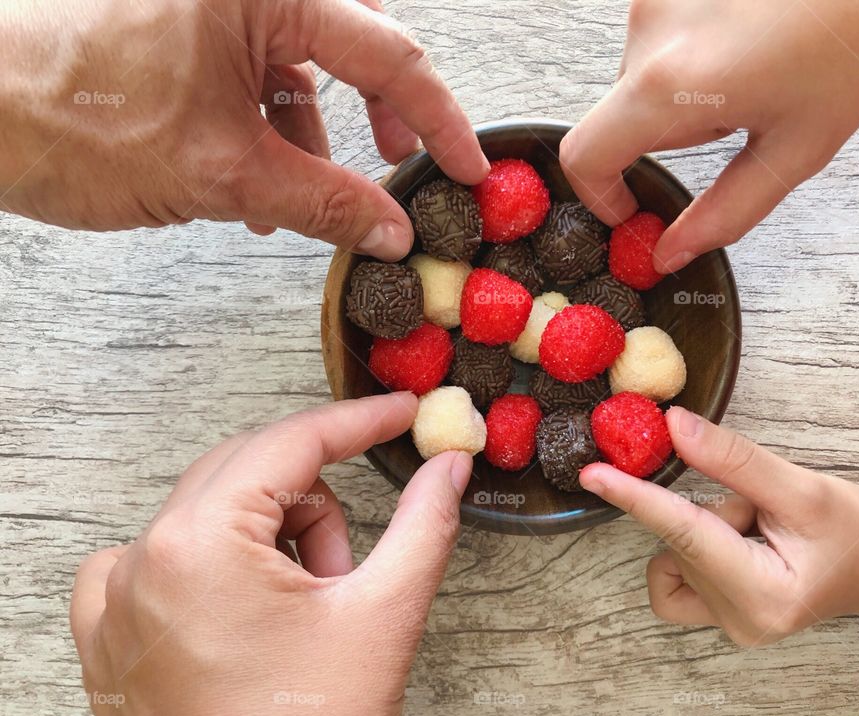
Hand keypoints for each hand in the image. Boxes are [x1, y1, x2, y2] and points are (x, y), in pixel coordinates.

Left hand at [0, 0, 487, 259]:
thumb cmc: (73, 117)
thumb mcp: (223, 172)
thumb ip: (326, 202)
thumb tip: (392, 231)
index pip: (386, 54)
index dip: (437, 119)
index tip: (465, 165)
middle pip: (353, 38)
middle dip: (382, 106)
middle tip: (398, 159)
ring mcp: (214, 6)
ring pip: (305, 62)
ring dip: (318, 133)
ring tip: (310, 196)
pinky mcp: (189, 30)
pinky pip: (259, 74)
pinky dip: (273, 130)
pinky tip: (261, 189)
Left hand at [70, 393, 473, 715]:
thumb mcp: (382, 617)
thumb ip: (424, 524)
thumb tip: (448, 466)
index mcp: (199, 545)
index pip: (293, 441)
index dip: (359, 420)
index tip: (402, 412)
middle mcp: (142, 560)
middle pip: (252, 470)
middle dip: (315, 504)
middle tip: (347, 566)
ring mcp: (117, 598)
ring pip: (216, 510)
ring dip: (272, 539)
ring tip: (303, 612)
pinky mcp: (111, 630)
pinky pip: (165, 555)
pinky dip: (216, 565)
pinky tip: (248, 614)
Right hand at [560, 0, 858, 271]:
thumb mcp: (798, 149)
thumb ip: (723, 213)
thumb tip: (672, 251)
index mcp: (671, 85)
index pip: (584, 156)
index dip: (598, 195)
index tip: (629, 208)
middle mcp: (651, 29)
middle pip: (622, 113)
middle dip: (670, 131)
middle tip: (740, 116)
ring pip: (646, 71)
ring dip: (685, 88)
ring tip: (756, 68)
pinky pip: (664, 33)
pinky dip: (695, 50)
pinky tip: (750, 38)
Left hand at [579, 406, 858, 662]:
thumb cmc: (858, 532)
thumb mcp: (802, 487)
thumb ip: (733, 460)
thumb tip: (673, 426)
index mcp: (763, 595)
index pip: (684, 534)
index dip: (635, 498)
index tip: (592, 475)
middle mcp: (737, 620)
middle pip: (681, 538)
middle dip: (716, 508)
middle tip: (762, 508)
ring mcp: (725, 624)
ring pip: (675, 552)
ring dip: (709, 525)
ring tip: (760, 526)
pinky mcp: (718, 616)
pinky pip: (675, 573)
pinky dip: (695, 546)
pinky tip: (736, 541)